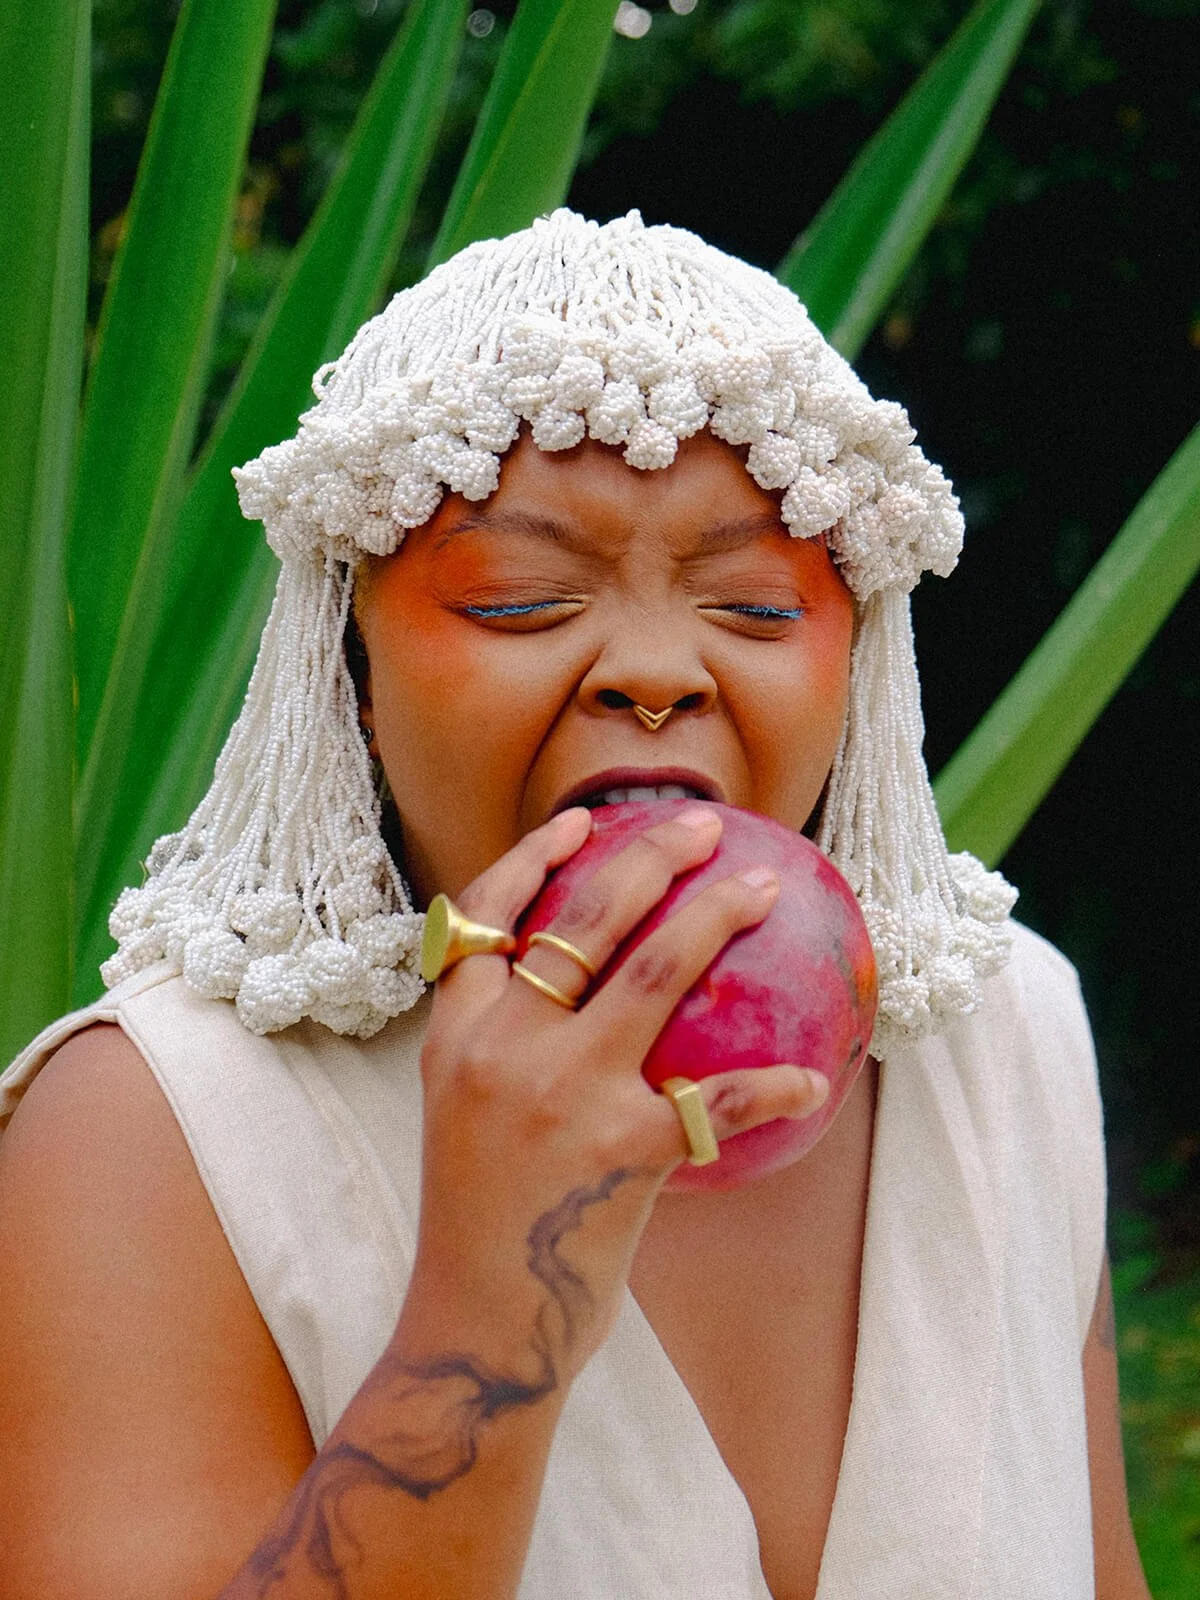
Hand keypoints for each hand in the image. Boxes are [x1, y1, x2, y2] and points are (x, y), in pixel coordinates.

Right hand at [405, 805, 827, 1384]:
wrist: (476, 1320)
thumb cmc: (482, 1213)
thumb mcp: (465, 1107)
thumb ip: (507, 1040)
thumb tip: (584, 982)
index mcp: (456, 1033)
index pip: (486, 915)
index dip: (535, 857)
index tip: (583, 822)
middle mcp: (503, 1047)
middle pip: (586, 920)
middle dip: (651, 856)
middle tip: (702, 825)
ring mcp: (562, 1093)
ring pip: (657, 971)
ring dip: (718, 915)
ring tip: (762, 884)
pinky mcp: (622, 1150)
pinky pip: (718, 1101)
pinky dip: (773, 1088)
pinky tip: (813, 1082)